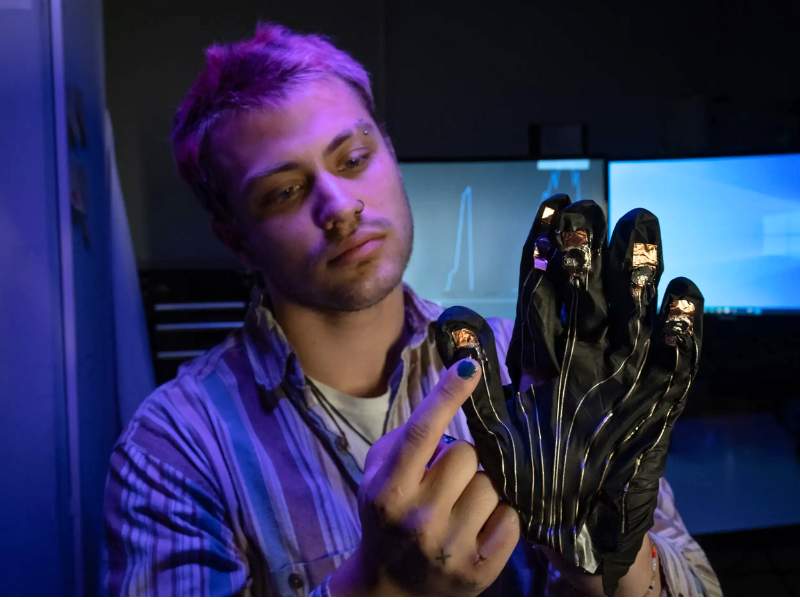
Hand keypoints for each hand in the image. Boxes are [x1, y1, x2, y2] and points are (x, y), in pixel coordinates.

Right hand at [329, 359, 519, 595]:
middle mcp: (418, 519)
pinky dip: (499, 517)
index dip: (447, 394)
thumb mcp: (378, 475)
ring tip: (460, 507)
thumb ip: (407, 439)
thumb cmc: (386, 515)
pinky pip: (511, 518)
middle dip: (461, 460)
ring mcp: (451, 547)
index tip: (469, 365)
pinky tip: (477, 527)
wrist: (390, 587)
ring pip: (492, 486)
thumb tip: (451, 398)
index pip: (421, 433)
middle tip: (447, 478)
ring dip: (480, 489)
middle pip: (466, 455)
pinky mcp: (481, 570)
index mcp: (388, 490)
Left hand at [434, 195, 701, 593]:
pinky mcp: (656, 401)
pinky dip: (680, 329)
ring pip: (632, 311)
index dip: (548, 246)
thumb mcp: (495, 421)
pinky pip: (675, 360)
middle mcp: (584, 353)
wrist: (569, 521)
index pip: (544, 286)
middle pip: (590, 289)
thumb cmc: (527, 472)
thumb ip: (478, 372)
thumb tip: (449, 318)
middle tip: (590, 210)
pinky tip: (679, 294)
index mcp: (544, 352)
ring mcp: (623, 373)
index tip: (551, 205)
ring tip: (637, 227)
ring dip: (635, 271)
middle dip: (591, 248)